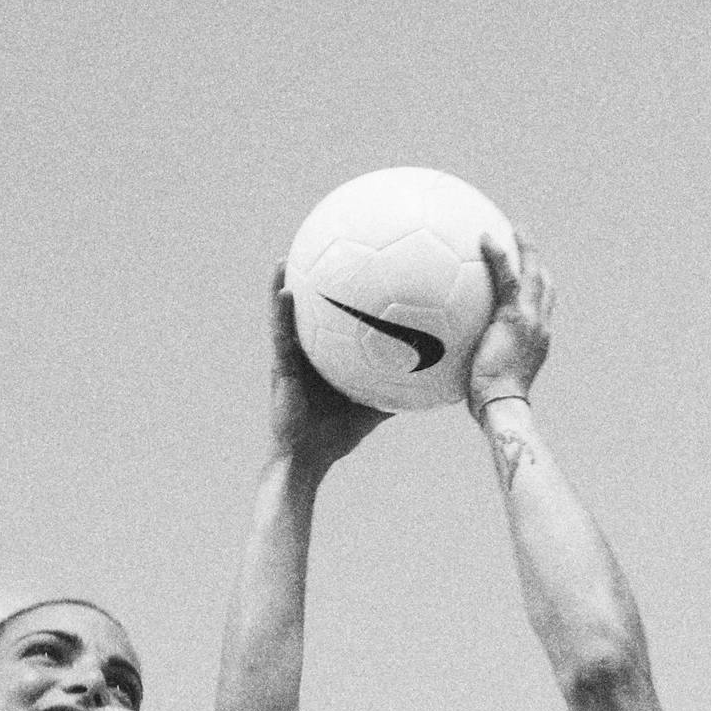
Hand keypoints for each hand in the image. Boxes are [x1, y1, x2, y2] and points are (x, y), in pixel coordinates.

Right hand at [268, 265, 390, 468]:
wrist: (308, 458)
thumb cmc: (336, 436)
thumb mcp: (374, 408)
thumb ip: (395, 392)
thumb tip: (429, 382)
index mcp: (323, 360)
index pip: (330, 324)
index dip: (335, 299)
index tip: (348, 269)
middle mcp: (304, 354)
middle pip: (307, 313)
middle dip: (308, 284)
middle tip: (316, 252)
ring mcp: (290, 359)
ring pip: (285, 317)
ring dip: (282, 286)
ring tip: (286, 258)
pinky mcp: (280, 368)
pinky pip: (281, 335)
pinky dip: (280, 312)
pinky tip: (285, 291)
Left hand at [466, 236, 552, 417]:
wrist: (502, 405)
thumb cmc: (491, 404)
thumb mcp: (488, 381)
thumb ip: (478, 363)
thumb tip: (454, 365)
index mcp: (538, 340)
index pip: (543, 307)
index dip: (539, 286)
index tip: (530, 272)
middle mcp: (540, 327)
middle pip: (545, 285)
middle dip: (537, 260)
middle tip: (525, 239)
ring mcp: (531, 320)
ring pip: (533, 275)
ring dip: (526, 248)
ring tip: (514, 227)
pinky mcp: (514, 318)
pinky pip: (506, 279)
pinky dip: (498, 256)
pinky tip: (484, 238)